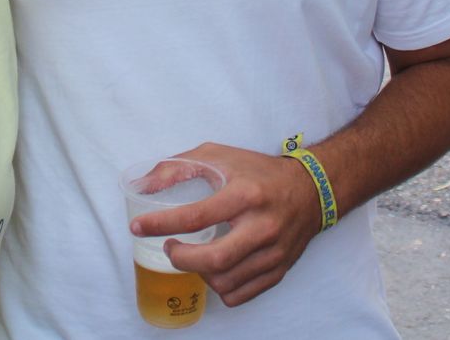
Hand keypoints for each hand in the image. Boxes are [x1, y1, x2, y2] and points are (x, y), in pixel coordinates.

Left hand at [129, 142, 322, 306]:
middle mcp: (262, 226)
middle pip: (213, 260)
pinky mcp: (279, 270)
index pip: (196, 216)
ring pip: (225, 282)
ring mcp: (273, 252)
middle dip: (180, 258)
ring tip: (193, 255)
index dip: (160, 224)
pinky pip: (241, 294)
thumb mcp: (218, 155)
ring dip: (198, 273)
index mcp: (245, 194)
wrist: (311, 189)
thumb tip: (142, 185)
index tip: (137, 226)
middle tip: (170, 247)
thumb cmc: (258, 171)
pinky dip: (219, 287)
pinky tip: (214, 269)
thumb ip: (178, 166)